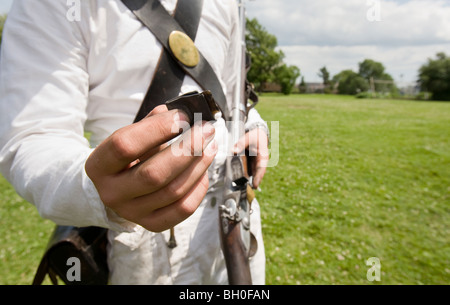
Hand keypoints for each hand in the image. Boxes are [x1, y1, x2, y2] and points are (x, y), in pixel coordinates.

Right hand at [85, 105, 217, 231]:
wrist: (115, 188)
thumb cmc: (127, 157)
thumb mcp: (130, 136)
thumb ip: (153, 123)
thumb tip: (185, 112)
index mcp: (98, 165)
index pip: (125, 145)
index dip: (158, 128)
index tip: (183, 116)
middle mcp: (112, 193)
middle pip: (154, 174)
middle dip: (187, 148)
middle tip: (207, 130)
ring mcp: (131, 212)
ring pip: (173, 191)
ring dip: (199, 165)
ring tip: (210, 146)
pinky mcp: (151, 224)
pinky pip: (183, 209)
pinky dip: (199, 187)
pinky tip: (203, 171)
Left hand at [232, 127, 268, 188]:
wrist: (258, 133)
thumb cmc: (255, 136)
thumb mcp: (248, 138)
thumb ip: (241, 144)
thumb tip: (233, 151)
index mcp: (263, 157)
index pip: (261, 169)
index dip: (258, 178)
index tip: (256, 185)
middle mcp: (260, 162)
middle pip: (257, 174)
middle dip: (253, 183)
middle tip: (248, 191)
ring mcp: (256, 163)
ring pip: (253, 174)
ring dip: (249, 181)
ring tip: (243, 189)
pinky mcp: (252, 164)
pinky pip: (249, 171)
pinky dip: (245, 176)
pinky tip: (239, 181)